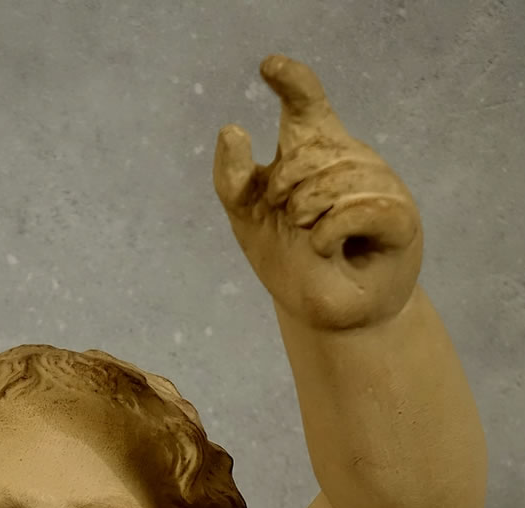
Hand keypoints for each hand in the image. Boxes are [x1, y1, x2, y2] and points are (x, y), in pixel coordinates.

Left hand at [213, 55, 423, 329]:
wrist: (329, 313)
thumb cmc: (292, 263)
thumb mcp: (251, 220)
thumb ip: (234, 178)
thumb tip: (232, 128)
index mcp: (315, 153)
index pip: (306, 103)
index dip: (292, 81)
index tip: (268, 69)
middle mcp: (349, 159)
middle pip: (309, 149)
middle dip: (284, 186)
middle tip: (289, 219)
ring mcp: (380, 184)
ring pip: (336, 178)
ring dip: (309, 214)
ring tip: (310, 238)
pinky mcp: (400, 215)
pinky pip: (359, 208)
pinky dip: (332, 232)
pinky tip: (326, 246)